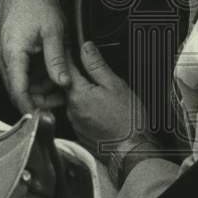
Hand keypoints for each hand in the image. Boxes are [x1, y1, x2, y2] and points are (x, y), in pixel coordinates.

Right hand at [0, 0, 69, 113]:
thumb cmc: (36, 1)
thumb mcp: (54, 31)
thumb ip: (57, 59)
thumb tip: (63, 82)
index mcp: (12, 53)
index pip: (18, 92)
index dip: (30, 108)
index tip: (43, 119)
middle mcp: (4, 56)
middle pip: (19, 89)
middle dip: (39, 99)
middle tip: (60, 102)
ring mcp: (5, 53)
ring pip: (21, 81)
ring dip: (39, 86)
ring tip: (61, 85)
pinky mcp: (10, 49)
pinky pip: (21, 70)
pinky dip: (36, 75)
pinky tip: (52, 72)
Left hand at [65, 42, 149, 157]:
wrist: (132, 150)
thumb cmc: (128, 120)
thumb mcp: (115, 85)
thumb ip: (97, 65)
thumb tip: (86, 48)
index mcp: (78, 94)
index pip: (66, 67)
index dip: (68, 54)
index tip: (71, 46)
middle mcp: (71, 110)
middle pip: (68, 84)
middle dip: (77, 74)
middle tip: (91, 68)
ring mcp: (75, 123)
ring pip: (74, 99)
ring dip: (83, 92)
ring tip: (101, 90)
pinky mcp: (80, 133)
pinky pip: (79, 114)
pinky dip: (87, 107)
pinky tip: (101, 107)